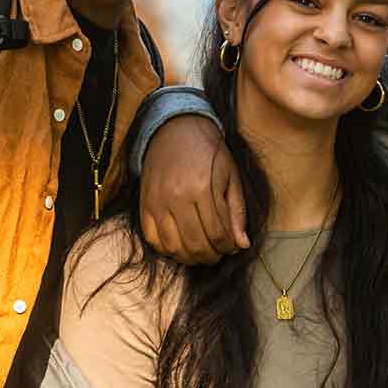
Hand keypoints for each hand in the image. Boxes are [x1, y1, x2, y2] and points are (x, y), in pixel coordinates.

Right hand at [137, 115, 247, 264]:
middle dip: (212, 256)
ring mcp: (158, 202)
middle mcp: (177, 197)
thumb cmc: (209, 153)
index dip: (227, 247)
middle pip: (196, 245)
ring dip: (190, 257)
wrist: (176, 129)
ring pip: (174, 247)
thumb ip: (237, 212)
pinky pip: (153, 239)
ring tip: (201, 252)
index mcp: (203, 188)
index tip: (232, 247)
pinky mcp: (145, 204)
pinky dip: (167, 249)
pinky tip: (181, 246)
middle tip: (218, 253)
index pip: (217, 234)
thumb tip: (242, 245)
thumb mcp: (231, 176)